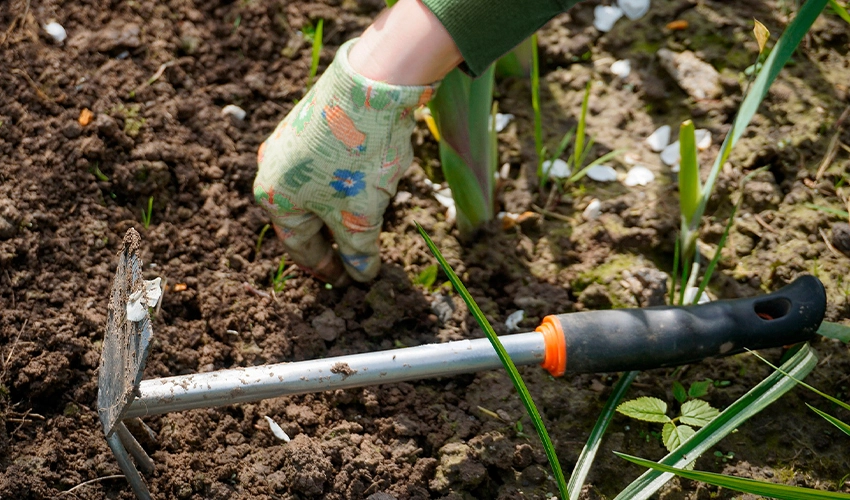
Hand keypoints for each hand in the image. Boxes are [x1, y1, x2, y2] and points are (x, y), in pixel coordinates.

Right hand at [253, 39, 436, 283]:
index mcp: (274, 198)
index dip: (326, 267)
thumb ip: (359, 252)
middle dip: (334, 238)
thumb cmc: (357, 159)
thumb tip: (361, 275)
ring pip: (318, 190)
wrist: (371, 86)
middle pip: (306, 218)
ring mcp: (290, 142)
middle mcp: (273, 169)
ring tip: (369, 219)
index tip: (346, 281)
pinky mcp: (311, 122)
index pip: (300, 246)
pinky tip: (370, 182)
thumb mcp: (360, 217)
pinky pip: (327, 165)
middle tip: (357, 257)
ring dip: (343, 209)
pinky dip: (346, 182)